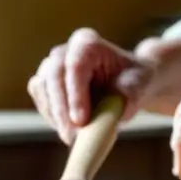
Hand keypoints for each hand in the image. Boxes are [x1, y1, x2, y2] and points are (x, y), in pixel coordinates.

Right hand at [27, 28, 154, 143]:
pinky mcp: (44, 84)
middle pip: (54, 76)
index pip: (75, 66)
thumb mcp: (140, 86)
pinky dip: (51, 116)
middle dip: (61, 109)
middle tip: (72, 136)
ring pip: (42, 88)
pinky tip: (68, 128)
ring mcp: (51, 66)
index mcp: (88, 43)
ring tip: (74, 136)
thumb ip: (128, 95)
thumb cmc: (133, 81)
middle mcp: (65, 51)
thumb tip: (116, 111)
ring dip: (55, 115)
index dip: (76, 95)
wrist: (127, 84)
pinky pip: (40, 100)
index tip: (81, 122)